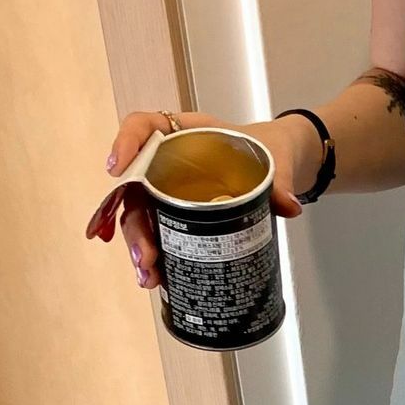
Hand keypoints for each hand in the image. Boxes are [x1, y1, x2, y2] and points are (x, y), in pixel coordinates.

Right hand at [85, 111, 319, 290]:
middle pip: (137, 186)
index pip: (145, 126)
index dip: (126, 143)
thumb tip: (287, 206)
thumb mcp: (275, 160)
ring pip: (142, 215)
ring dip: (140, 246)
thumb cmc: (267, 151)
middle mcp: (169, 161)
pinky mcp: (179, 215)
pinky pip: (160, 232)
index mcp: (187, 133)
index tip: (117, 169)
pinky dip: (157, 256)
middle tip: (145, 254)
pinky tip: (158, 278)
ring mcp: (171, 189)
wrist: (278, 166)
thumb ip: (279, 179)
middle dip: (135, 222)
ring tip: (148, 275)